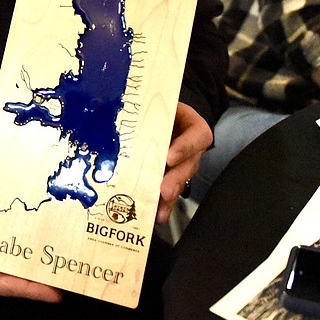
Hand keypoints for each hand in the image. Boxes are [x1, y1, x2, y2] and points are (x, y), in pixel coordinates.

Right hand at [0, 195, 61, 305]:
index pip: (2, 286)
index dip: (30, 289)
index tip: (54, 292)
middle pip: (9, 281)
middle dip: (35, 273)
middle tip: (63, 263)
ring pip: (4, 276)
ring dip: (23, 265)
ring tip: (51, 252)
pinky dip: (9, 260)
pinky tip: (24, 247)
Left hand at [156, 103, 212, 223]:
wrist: (166, 115)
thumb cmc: (164, 108)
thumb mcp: (164, 103)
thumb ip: (151, 106)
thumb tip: (124, 108)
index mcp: (194, 128)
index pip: (196, 137)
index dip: (184, 148)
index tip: (169, 157)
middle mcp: (192, 150)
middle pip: (188, 166)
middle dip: (175, 180)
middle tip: (164, 190)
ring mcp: (184, 166)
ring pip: (179, 183)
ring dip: (169, 198)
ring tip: (160, 211)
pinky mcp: (173, 177)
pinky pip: (170, 193)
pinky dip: (162, 206)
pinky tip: (155, 216)